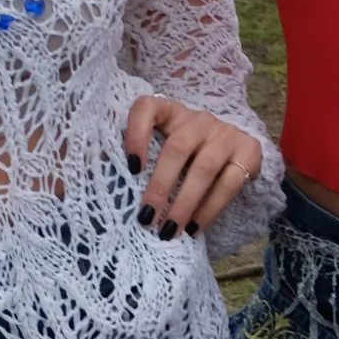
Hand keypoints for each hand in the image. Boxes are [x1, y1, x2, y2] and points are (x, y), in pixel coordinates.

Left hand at [124, 93, 262, 239]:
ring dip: (184, 203)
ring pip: (204, 168)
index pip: (147, 108)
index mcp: (170, 112)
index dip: (135, 133)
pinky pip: (229, 183)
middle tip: (146, 218)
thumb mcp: (159, 150)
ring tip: (169, 230)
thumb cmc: (185, 157)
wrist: (232, 153)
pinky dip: (210, 209)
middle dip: (160, 186)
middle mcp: (199, 118)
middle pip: (177, 147)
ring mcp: (226, 133)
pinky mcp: (248, 151)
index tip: (130, 167)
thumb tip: (90, 180)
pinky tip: (194, 227)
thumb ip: (132, 160)